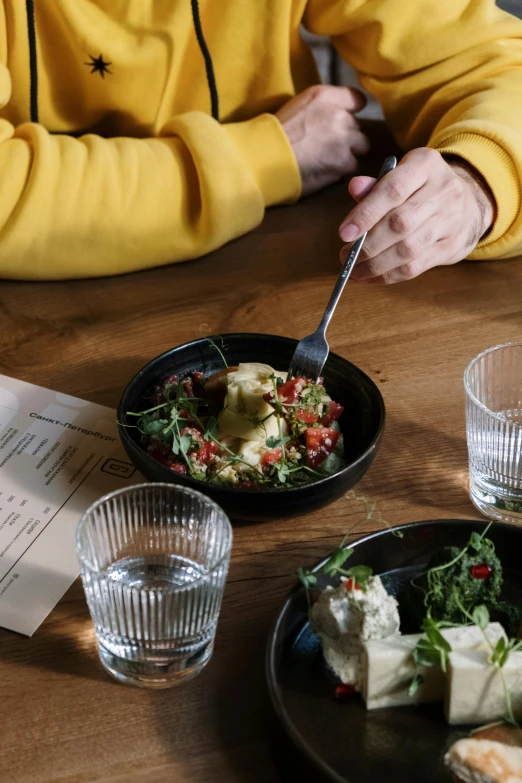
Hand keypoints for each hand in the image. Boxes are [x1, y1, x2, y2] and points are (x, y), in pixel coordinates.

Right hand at [276, 85, 370, 196]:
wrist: (265, 158)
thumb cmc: (277, 133)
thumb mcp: (299, 104)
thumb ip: (324, 104)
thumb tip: (344, 110)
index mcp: (326, 97)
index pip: (357, 99)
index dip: (352, 111)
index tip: (343, 121)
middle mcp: (339, 115)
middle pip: (358, 128)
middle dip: (346, 137)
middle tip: (325, 145)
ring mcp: (344, 140)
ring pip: (359, 148)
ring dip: (346, 154)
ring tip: (325, 159)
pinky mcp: (343, 163)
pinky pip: (351, 166)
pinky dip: (340, 170)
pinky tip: (323, 169)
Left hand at [338, 148, 496, 283]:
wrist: (468, 201)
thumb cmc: (421, 188)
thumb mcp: (400, 175)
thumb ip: (375, 185)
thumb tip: (354, 187)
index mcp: (425, 165)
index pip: (393, 190)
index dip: (366, 213)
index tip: (343, 234)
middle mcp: (443, 191)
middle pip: (400, 223)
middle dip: (368, 245)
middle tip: (346, 256)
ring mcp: (450, 220)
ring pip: (408, 249)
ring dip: (376, 265)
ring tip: (354, 270)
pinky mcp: (451, 247)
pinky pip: (416, 267)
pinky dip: (389, 276)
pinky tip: (371, 277)